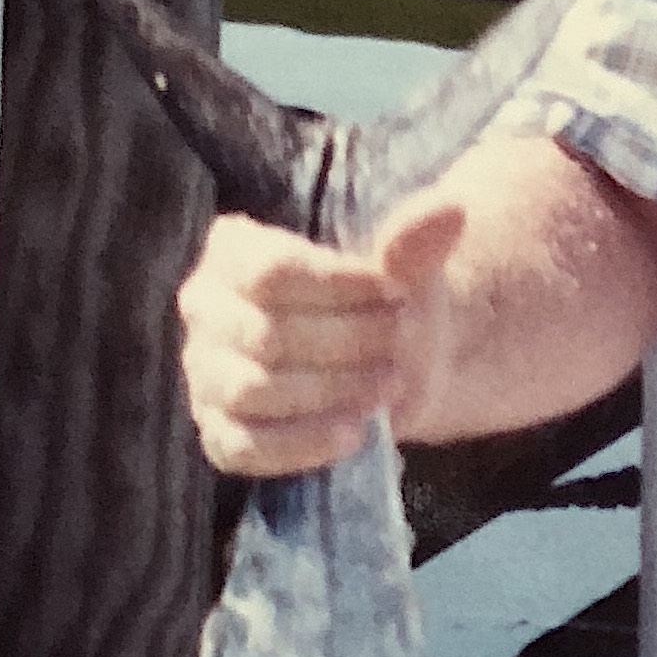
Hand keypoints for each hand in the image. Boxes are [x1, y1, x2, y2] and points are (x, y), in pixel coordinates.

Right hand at [175, 194, 464, 475]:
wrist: (391, 367)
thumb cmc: (384, 305)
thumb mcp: (402, 271)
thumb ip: (413, 242)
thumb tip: (452, 210)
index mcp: (233, 251)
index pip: (273, 271)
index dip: (342, 288)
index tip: (399, 295)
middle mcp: (204, 309)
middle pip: (268, 333)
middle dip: (346, 343)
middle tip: (401, 343)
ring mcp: (205, 374)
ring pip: (254, 389)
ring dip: (332, 391)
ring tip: (390, 384)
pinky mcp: (220, 432)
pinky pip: (244, 447)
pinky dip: (302, 444)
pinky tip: (356, 433)